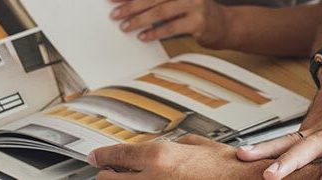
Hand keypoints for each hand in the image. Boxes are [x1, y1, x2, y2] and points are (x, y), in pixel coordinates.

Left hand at [91, 135, 263, 178]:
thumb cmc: (227, 166)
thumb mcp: (196, 144)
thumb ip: (172, 145)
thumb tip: (162, 147)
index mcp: (158, 156)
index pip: (116, 156)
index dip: (100, 157)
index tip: (94, 158)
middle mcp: (153, 178)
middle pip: (110, 179)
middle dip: (105, 175)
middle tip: (104, 171)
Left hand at [109, 0, 223, 45]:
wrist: (224, 24)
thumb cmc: (194, 10)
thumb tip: (126, 3)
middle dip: (131, 6)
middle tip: (115, 14)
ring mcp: (196, 3)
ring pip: (160, 11)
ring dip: (140, 20)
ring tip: (125, 27)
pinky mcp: (200, 21)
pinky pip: (172, 27)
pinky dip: (155, 32)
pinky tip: (143, 37)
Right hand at [236, 48, 321, 179]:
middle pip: (309, 147)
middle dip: (289, 163)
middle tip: (272, 176)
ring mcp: (316, 125)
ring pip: (289, 140)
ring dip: (267, 151)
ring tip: (245, 157)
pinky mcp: (306, 125)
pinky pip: (286, 139)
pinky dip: (266, 147)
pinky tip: (248, 154)